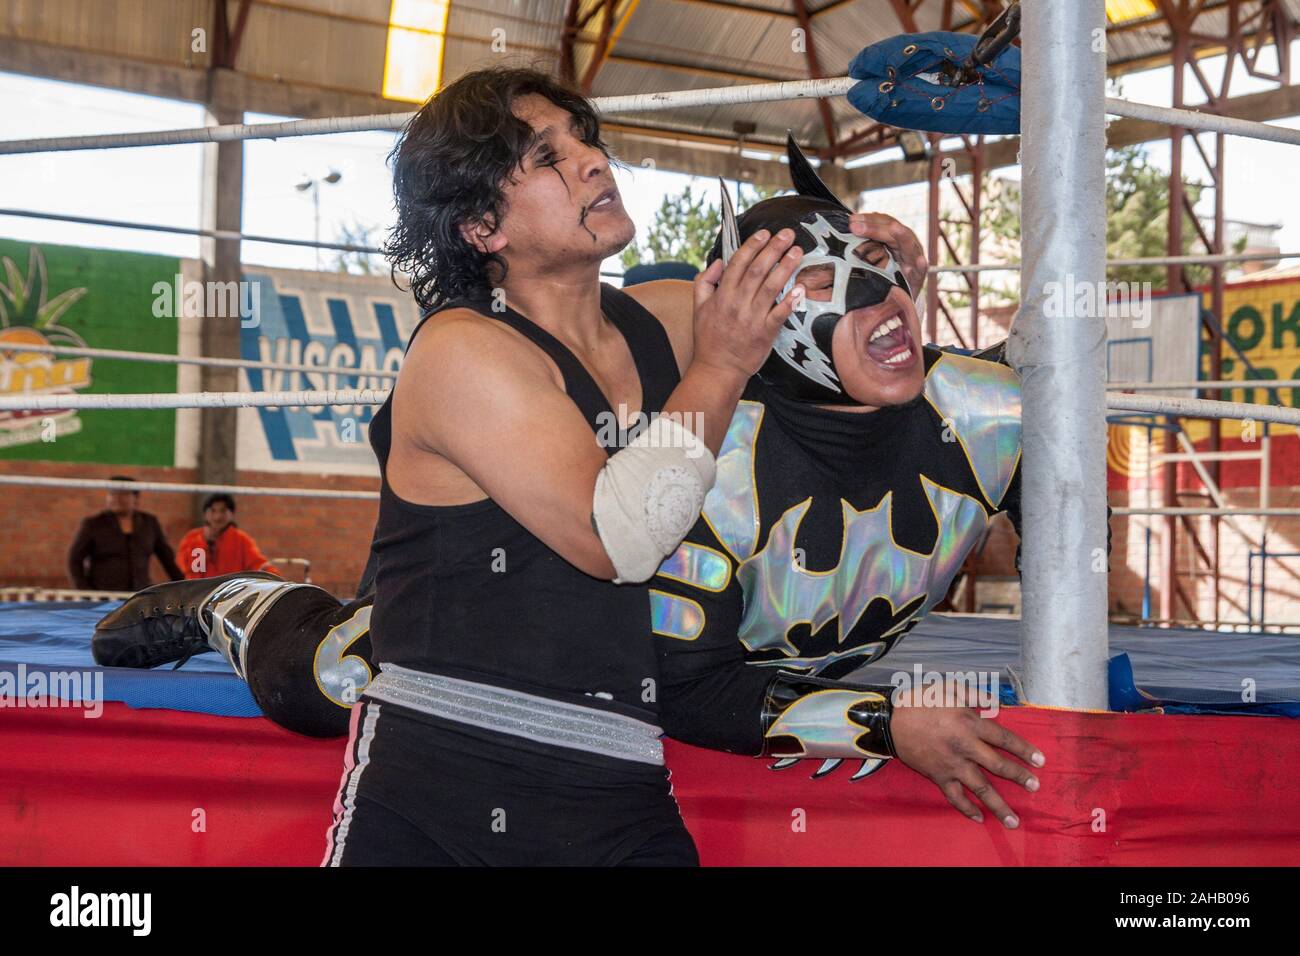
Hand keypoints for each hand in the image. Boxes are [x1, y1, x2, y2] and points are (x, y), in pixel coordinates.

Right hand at [690, 228, 803, 380]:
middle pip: (758, 270)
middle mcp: (737, 303)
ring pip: (771, 287)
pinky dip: (790, 301)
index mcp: (722, 295)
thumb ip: (705, 281)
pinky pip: (780, 314)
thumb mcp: (698, 308)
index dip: (752, 246)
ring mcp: (752, 318)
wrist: (718, 369)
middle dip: (774, 249)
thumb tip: (718, 262)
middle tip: (787, 234)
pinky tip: (801, 287)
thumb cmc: (709, 339)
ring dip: (786, 267)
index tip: (764, 233)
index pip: (738, 263)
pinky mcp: (765, 333)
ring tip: (797, 251)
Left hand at [848, 213, 926, 298]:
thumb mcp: (872, 258)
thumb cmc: (882, 276)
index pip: (882, 222)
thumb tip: (845, 231)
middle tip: (855, 226)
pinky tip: (920, 262)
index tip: (851, 220)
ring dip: (901, 236)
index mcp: (894, 237)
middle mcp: (904, 245)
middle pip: (892, 230)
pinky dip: (921, 265)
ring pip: (908, 244)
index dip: (868, 219)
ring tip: (895, 229)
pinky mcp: (918, 277)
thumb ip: (863, 246)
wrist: (896, 300)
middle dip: (874, 227)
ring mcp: (913, 259)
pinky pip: (920, 271)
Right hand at [889, 680, 1044, 827]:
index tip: (1040, 761)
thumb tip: (996, 705)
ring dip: (999, 805)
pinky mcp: (938, 776)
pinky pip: (955, 796)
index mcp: (969, 723)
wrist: (890, 721)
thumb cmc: (920, 701)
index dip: (1023, 750)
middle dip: (1018, 777)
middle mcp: (964, 747)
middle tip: (1034, 786)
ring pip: (980, 788)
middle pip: (998, 765)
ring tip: (1014, 820)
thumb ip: (976, 695)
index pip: (1004, 739)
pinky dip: (967, 809)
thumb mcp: (949, 688)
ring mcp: (952, 765)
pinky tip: (979, 818)